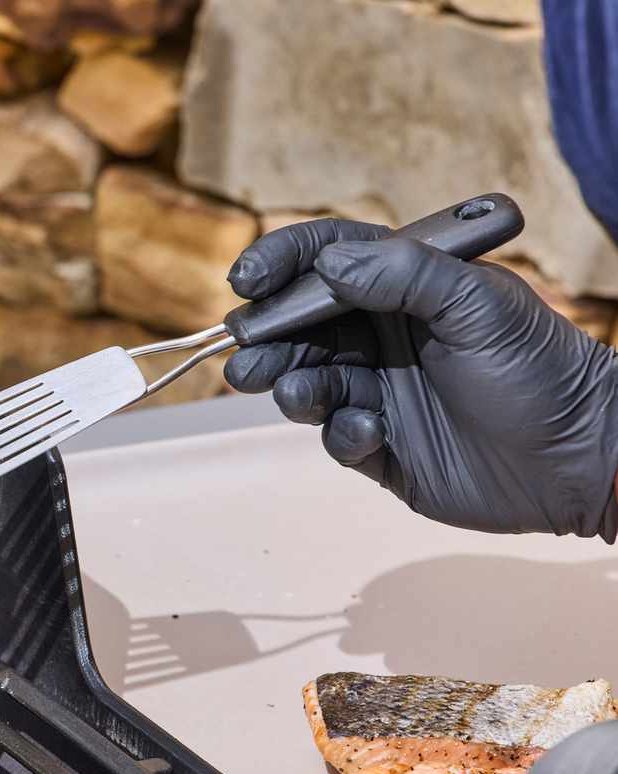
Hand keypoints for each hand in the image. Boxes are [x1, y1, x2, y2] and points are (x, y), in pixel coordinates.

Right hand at [223, 220, 617, 538]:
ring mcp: (379, 392)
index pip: (327, 262)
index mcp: (406, 290)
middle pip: (300, 328)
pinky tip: (374, 431)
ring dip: (294, 386)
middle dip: (268, 340)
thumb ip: (405, 277)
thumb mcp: (481, 305)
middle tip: (248, 356)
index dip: (282, 265)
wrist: (579, 459)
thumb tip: (328, 266)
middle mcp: (385, 338)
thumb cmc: (541, 370)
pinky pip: (335, 437)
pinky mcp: (380, 448)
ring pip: (307, 384)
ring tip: (303, 394)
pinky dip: (342, 433)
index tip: (246, 282)